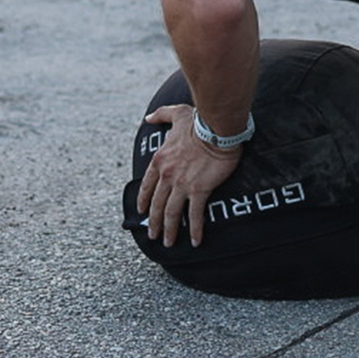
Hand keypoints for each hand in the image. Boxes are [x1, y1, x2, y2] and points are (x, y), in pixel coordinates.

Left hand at [136, 104, 241, 246]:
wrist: (216, 129)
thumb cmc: (198, 122)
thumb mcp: (176, 114)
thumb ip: (161, 115)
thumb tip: (148, 117)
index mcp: (160, 160)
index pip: (147, 186)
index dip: (144, 201)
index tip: (142, 212)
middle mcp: (167, 175)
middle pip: (157, 204)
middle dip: (154, 222)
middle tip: (153, 235)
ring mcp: (182, 184)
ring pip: (171, 213)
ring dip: (169, 230)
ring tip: (169, 243)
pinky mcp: (199, 190)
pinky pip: (195, 214)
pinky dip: (195, 229)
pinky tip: (196, 240)